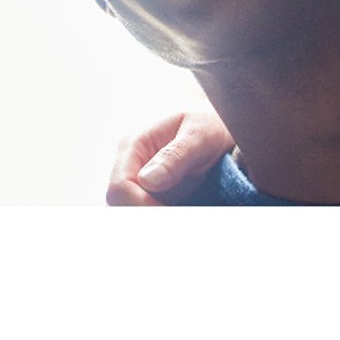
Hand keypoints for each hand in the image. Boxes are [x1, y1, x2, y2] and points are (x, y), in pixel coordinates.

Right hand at [105, 109, 234, 205]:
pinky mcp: (151, 195)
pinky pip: (147, 212)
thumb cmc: (210, 125)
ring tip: (187, 209)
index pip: (120, 188)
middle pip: (120, 205)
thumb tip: (147, 180)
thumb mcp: (200, 135)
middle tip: (184, 213)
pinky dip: (161, 215)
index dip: (141, 207)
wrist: (219, 127)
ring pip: (131, 212)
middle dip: (150, 215)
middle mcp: (130, 164)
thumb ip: (176, 155)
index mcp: (135, 144)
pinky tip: (184, 210)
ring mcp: (138, 181)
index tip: (172, 213)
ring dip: (156, 215)